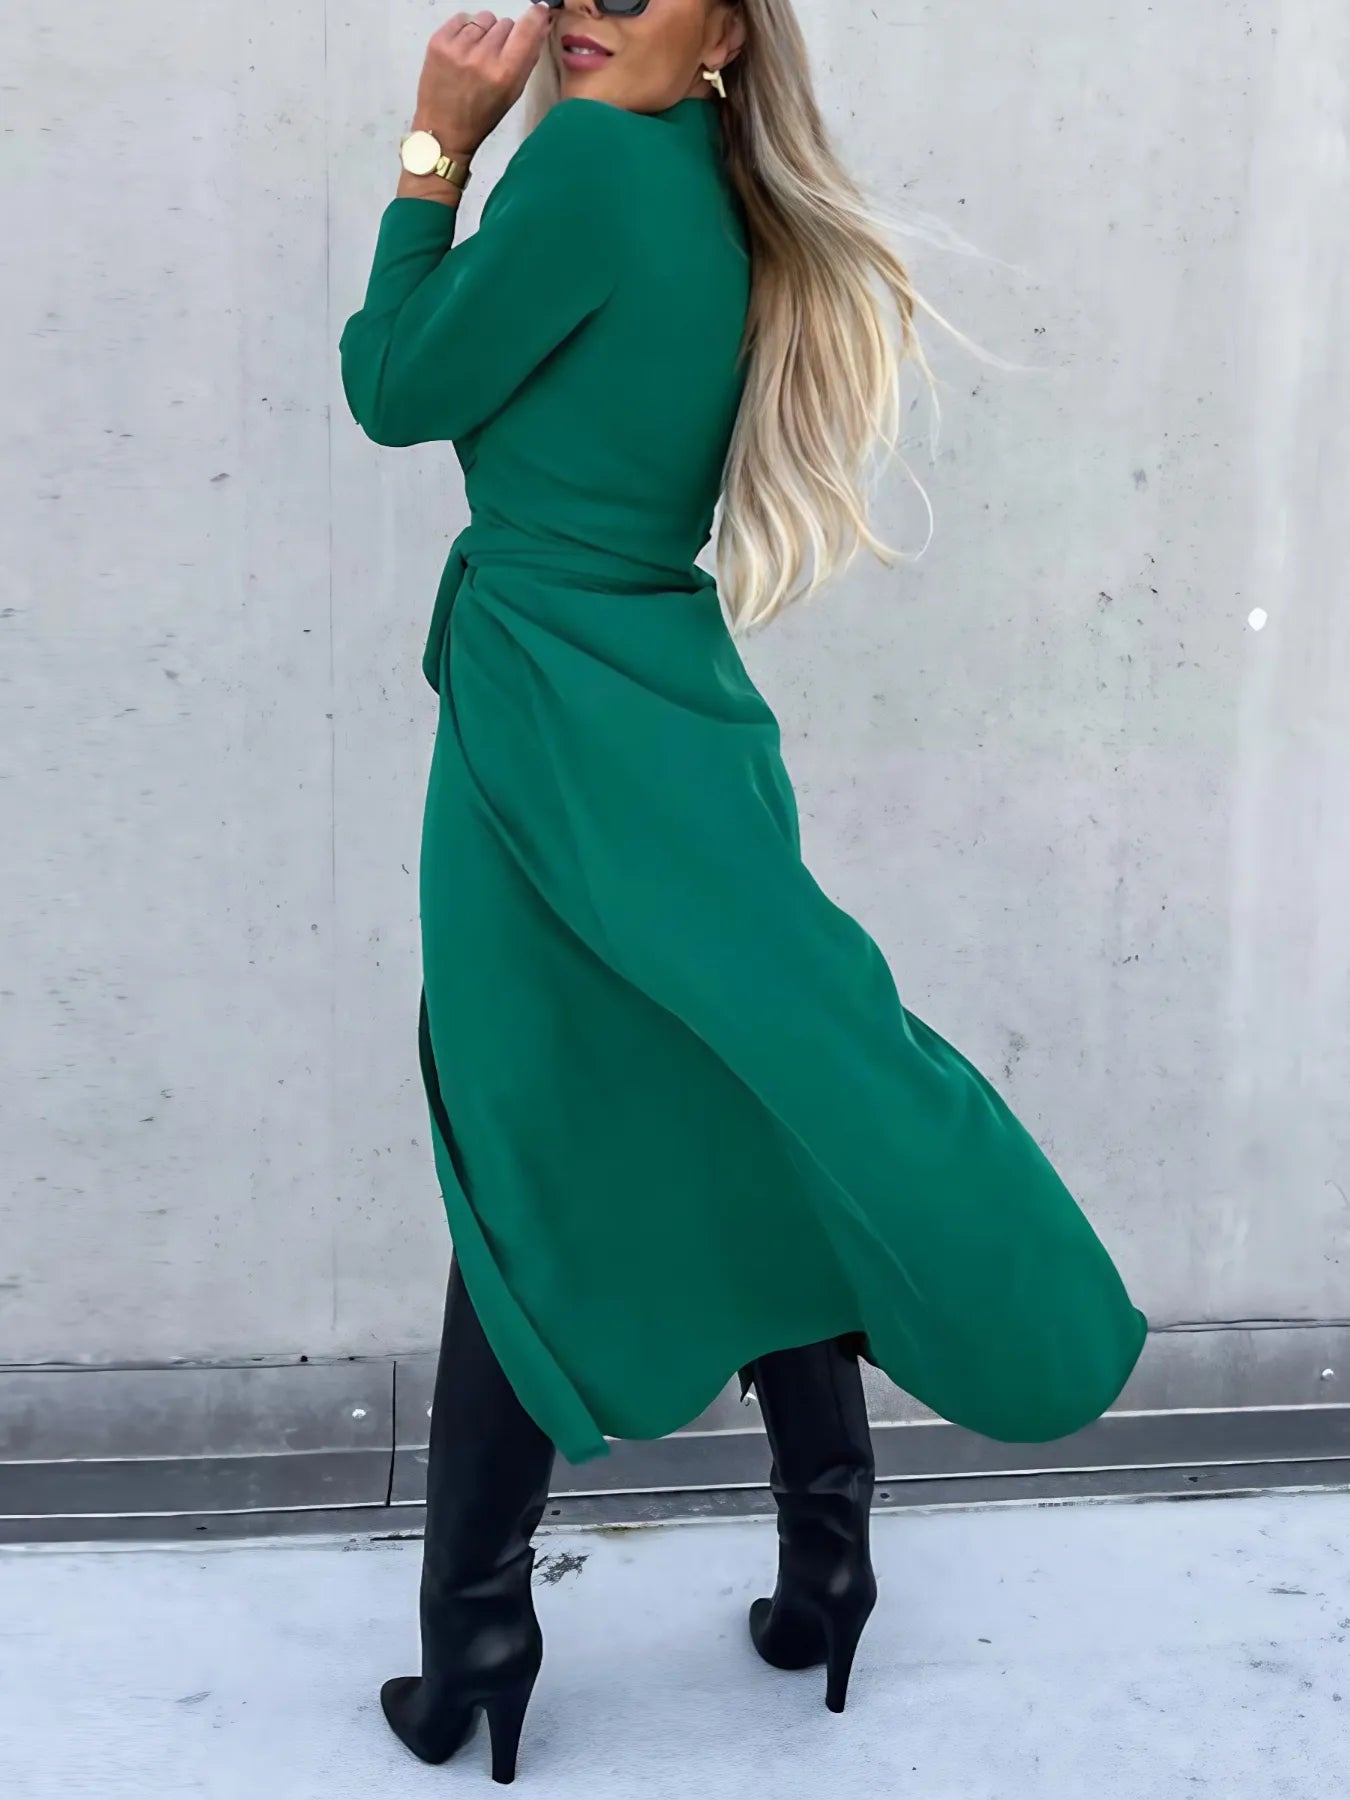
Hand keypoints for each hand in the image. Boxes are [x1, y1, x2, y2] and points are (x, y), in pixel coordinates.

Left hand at [411, 6, 554, 159]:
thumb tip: (541, 23)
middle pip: (506, 23)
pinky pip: (462, 19)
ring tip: (476, 55)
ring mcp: (458, 47)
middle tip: (494, 59)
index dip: (535, 17)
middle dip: (504, 37)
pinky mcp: (439, 41)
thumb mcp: (512, 94)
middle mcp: (483, 57)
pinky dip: (464, 31)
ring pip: (485, 18)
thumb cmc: (481, 116)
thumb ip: (527, 58)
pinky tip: (461, 52)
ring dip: (484, 33)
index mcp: (505, 74)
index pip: (527, 28)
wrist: (443, 130)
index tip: (538, 12)